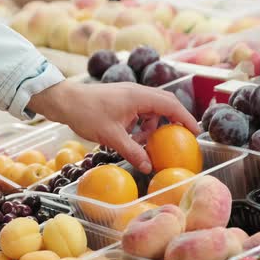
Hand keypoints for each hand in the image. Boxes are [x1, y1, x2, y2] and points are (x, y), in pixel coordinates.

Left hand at [28, 81, 199, 173]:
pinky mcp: (120, 99)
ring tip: (145, 143)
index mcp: (139, 97)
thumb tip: (149, 167)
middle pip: (165, 103)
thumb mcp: (111, 137)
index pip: (171, 106)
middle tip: (179, 139)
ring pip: (150, 108)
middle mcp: (137, 92)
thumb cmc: (87, 114)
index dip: (185, 119)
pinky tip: (130, 137)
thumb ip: (132, 151)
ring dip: (152, 125)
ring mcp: (128, 94)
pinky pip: (138, 109)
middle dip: (173, 121)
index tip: (195, 133)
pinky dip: (140, 123)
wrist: (64, 101)